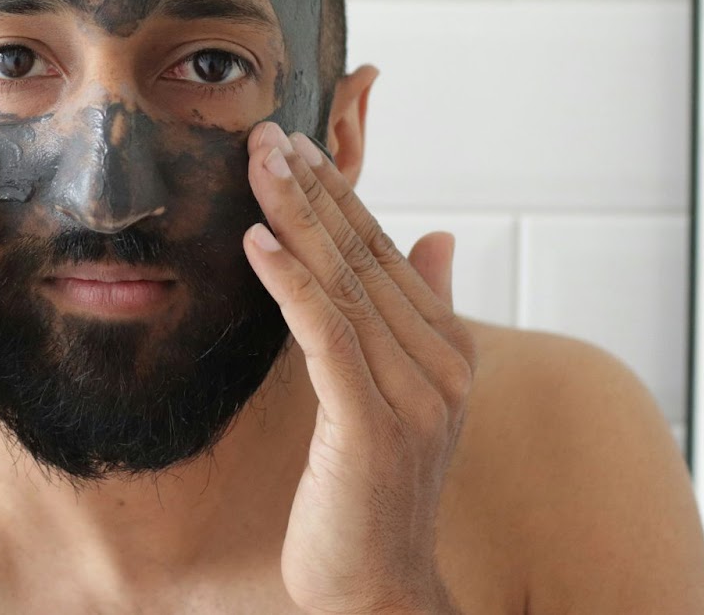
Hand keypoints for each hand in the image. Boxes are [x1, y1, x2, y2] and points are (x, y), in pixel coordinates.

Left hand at [242, 121, 475, 614]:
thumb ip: (423, 314)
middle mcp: (439, 365)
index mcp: (446, 350)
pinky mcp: (372, 425)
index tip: (294, 146)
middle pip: (363, 256)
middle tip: (265, 133)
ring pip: (344, 284)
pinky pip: (327, 335)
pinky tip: (257, 242)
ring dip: (296, 216)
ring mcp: (411, 396)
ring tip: (257, 165)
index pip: (384, 252)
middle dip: (311, 189)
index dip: (338, 196)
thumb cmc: (375, 493)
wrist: (378, 588)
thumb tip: (440, 238)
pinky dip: (292, 282)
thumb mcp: (402, 396)